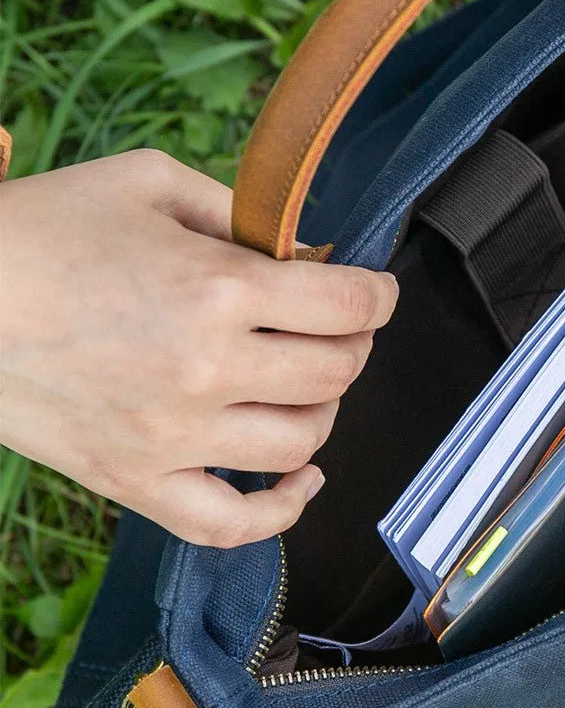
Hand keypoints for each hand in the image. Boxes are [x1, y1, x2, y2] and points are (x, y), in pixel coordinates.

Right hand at [0, 150, 397, 546]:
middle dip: (353, 343)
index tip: (376, 291)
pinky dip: (282, 509)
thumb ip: (240, 214)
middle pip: (335, 372)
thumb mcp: (149, 183)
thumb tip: (308, 251)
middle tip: (336, 326)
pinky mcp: (133, 480)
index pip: (348, 305)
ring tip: (307, 381)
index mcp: (219, 289)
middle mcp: (206, 369)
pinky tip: (302, 477)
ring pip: (302, 442)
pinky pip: (230, 524)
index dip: (379, 295)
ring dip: (325, 408)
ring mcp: (171, 436)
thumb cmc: (41, 229)